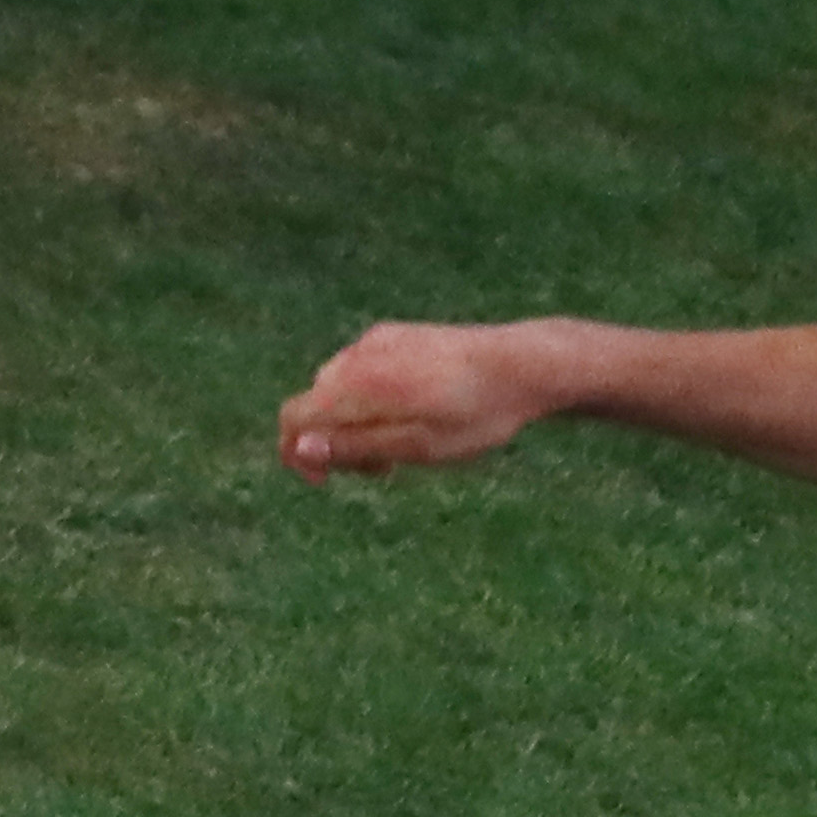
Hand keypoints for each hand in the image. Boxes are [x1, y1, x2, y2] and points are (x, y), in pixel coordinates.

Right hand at [279, 318, 577, 482]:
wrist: (522, 364)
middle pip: (316, 404)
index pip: (295, 415)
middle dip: (334, 442)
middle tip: (383, 470)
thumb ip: (356, 447)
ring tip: (402, 446)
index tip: (323, 482)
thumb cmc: (475, 415)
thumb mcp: (418, 447)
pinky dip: (370, 399)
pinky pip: (362, 369)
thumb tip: (300, 447)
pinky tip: (410, 414)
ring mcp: (376, 340)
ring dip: (354, 422)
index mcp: (358, 384)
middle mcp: (358, 355)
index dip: (295, 452)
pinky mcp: (396, 334)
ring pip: (339, 387)